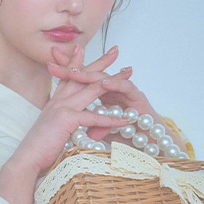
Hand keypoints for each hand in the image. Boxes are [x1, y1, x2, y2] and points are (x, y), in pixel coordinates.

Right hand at [10, 44, 127, 176]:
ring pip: (91, 90)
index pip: (69, 77)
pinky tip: (123, 119)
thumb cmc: (39, 150)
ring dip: (112, 82)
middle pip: (83, 76)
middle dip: (101, 63)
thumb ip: (70, 126)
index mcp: (54, 102)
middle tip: (115, 51)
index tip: (85, 50)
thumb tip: (83, 128)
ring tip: (127, 75)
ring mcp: (62, 107)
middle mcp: (58, 100)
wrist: (26, 159)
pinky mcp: (66, 119)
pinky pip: (93, 117)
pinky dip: (109, 120)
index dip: (78, 62)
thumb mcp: (55, 132)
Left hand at [51, 49, 184, 148]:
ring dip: (91, 74)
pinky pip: (125, 88)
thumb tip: (83, 134)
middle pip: (92, 74)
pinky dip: (115, 84)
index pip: (83, 81)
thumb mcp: (105, 133)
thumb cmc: (131, 138)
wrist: (152, 145)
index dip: (67, 72)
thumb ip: (95, 129)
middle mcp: (114, 89)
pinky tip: (104, 83)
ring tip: (76, 72)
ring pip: (106, 78)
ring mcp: (126, 92)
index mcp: (103, 95)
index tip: (50, 65)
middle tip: (56, 58)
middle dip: (74, 65)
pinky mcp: (138, 98)